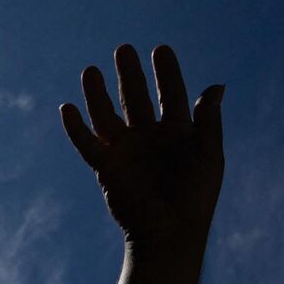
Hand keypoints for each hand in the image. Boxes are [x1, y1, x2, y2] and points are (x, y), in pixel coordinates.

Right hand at [61, 44, 223, 248]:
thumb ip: (208, 120)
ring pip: (107, 115)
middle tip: (124, 49)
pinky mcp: (106, 167)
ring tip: (91, 71)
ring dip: (97, 94)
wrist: (170, 234)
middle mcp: (148, 137)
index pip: (171, 94)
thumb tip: (217, 85)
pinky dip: (76, 128)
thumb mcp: (209, 154)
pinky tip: (67, 108)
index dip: (167, 72)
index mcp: (176, 132)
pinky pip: (87, 143)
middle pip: (135, 98)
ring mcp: (125, 150)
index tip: (161, 49)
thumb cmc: (196, 197)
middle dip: (129, 75)